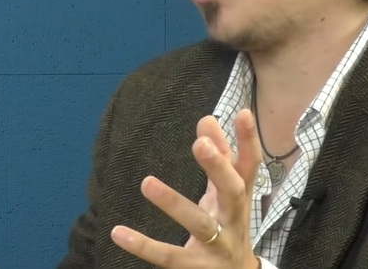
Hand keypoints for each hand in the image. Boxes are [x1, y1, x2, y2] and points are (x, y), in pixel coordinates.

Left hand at [111, 109, 261, 267]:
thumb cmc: (229, 225)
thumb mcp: (225, 192)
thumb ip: (219, 157)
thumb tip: (207, 118)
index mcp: (239, 197)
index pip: (249, 166)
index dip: (249, 141)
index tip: (243, 113)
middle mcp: (234, 220)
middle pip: (233, 192)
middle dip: (218, 168)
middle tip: (200, 144)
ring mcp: (218, 246)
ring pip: (199, 225)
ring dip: (174, 203)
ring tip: (147, 182)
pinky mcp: (196, 267)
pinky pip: (169, 257)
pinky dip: (143, 246)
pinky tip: (119, 232)